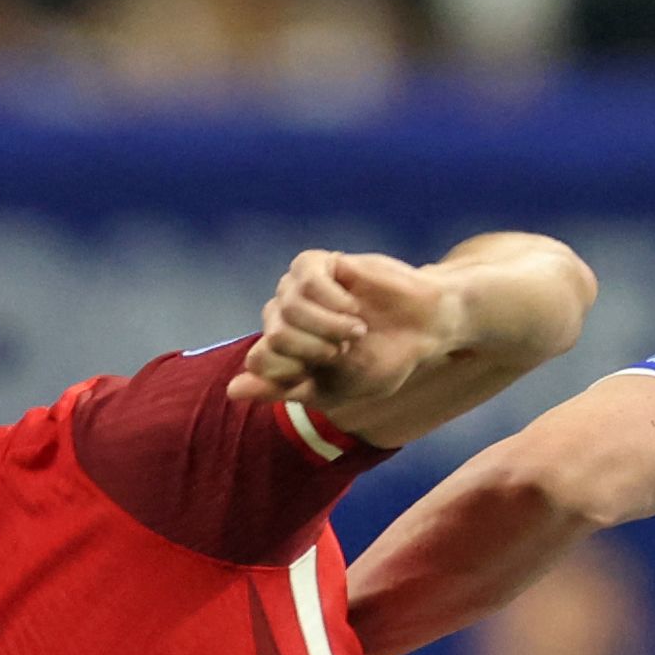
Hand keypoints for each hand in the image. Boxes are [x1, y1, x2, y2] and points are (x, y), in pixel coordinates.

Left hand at [229, 249, 452, 426]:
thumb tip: (231, 391)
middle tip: (347, 349)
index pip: (259, 360)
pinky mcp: (317, 264)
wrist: (424, 329)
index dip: (296, 368)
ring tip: (356, 329)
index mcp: (284, 353)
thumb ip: (281, 390)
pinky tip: (353, 305)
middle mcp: (283, 318)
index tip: (332, 368)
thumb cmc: (380, 361)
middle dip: (316, 350)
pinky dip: (333, 300)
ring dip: (328, 326)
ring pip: (288, 308)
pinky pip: (306, 279)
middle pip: (275, 337)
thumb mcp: (331, 390)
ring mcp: (297, 289)